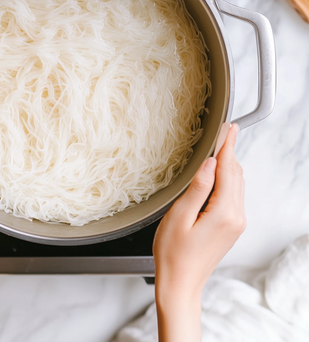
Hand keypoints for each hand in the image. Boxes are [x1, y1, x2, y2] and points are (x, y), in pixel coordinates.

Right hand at [153, 123, 244, 341]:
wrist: (181, 282)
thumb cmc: (173, 253)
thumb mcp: (179, 216)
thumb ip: (198, 188)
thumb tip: (210, 164)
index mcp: (224, 213)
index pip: (229, 170)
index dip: (228, 146)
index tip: (230, 128)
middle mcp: (236, 217)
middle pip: (236, 175)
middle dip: (230, 152)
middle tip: (224, 132)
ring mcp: (236, 223)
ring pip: (237, 185)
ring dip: (229, 165)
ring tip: (220, 147)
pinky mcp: (232, 227)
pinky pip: (234, 196)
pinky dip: (228, 179)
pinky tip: (218, 172)